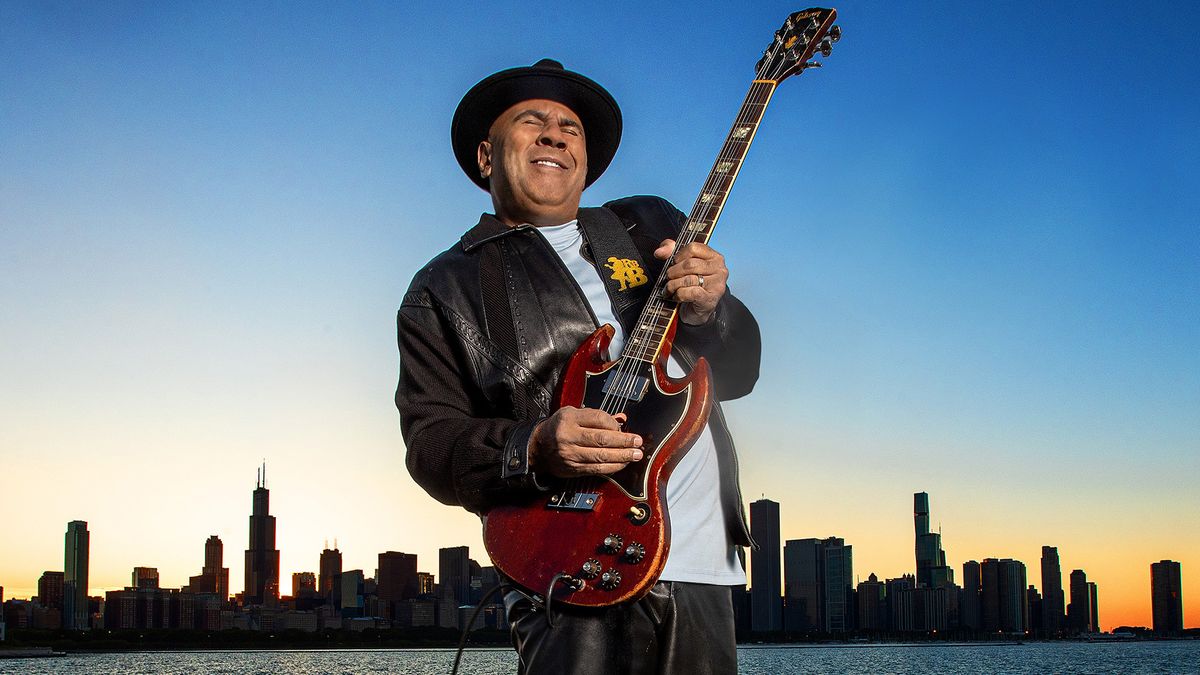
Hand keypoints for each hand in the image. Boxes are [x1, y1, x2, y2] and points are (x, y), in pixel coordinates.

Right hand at [529, 407, 643, 477]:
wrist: (538, 447)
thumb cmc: (558, 428)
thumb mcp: (573, 414)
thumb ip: (596, 417)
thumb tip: (620, 420)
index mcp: (569, 418)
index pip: (598, 419)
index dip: (614, 424)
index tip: (624, 428)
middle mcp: (568, 435)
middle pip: (602, 439)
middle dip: (623, 441)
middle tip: (637, 442)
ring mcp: (570, 454)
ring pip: (601, 456)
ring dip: (622, 456)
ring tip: (635, 454)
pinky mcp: (572, 468)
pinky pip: (596, 469)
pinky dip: (612, 467)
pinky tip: (622, 464)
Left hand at [653, 239, 727, 324]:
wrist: (698, 311)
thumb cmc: (691, 285)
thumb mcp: (682, 265)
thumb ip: (670, 251)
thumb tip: (660, 252)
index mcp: (714, 257)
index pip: (693, 248)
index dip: (678, 255)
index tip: (674, 263)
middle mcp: (719, 269)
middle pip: (689, 264)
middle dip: (673, 272)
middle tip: (668, 278)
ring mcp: (716, 285)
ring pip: (688, 279)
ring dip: (673, 285)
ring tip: (669, 289)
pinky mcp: (710, 299)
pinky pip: (689, 292)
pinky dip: (678, 294)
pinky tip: (676, 296)